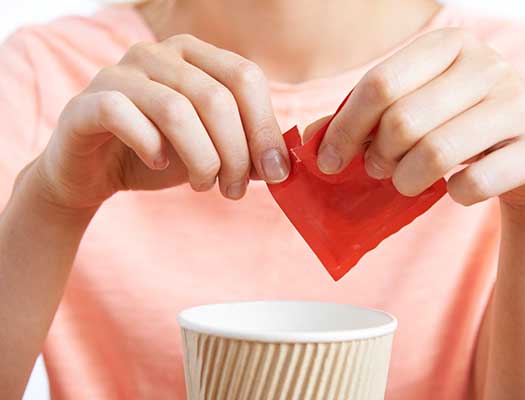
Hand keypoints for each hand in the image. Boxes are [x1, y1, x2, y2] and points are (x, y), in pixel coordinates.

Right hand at [35, 34, 289, 209]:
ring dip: (201, 159)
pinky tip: (159, 164)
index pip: (245, 78)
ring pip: (176, 110)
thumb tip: (280, 163)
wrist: (94, 170)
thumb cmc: (158, 154)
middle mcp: (158, 54)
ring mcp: (120, 72)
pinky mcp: (89, 101)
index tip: (275, 173)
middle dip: (235, 153)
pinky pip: (125, 116)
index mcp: (195, 56)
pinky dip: (151, 147)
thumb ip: (244, 149)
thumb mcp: (211, 150)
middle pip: (216, 98)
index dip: (265, 128)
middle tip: (234, 190)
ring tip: (204, 186)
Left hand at [317, 28, 524, 212]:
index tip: (328, 160)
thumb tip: (309, 142)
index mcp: (448, 46)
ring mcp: (519, 105)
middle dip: (377, 157)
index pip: (379, 84)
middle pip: (402, 121)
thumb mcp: (415, 110)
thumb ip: (363, 119)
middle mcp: (487, 66)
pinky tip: (455, 188)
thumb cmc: (459, 125)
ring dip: (406, 180)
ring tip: (405, 182)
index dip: (344, 128)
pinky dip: (454, 194)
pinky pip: (474, 183)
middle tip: (375, 169)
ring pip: (435, 153)